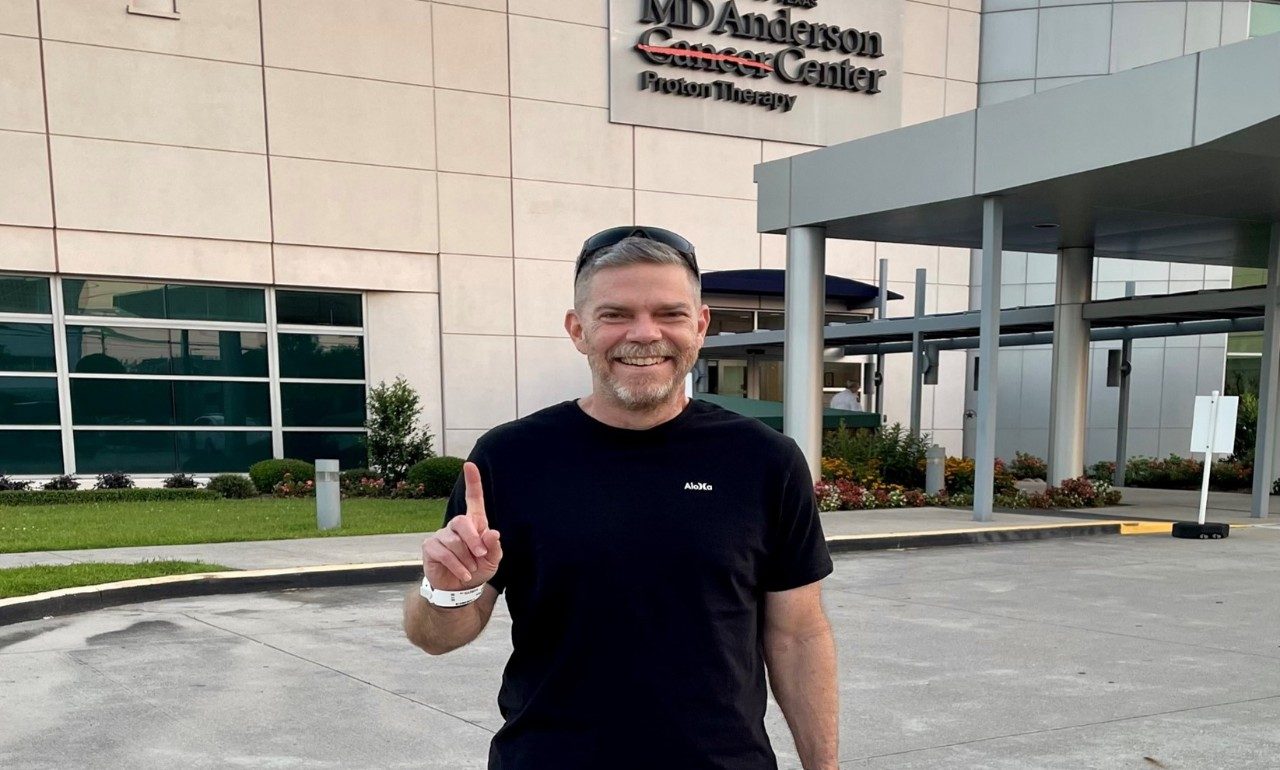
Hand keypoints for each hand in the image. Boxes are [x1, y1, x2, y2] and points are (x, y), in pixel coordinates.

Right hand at [421, 461, 502, 591]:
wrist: (460, 589)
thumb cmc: (478, 569)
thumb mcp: (493, 560)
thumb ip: (494, 547)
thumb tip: (493, 533)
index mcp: (474, 523)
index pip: (473, 499)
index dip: (473, 482)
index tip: (470, 464)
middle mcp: (456, 525)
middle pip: (462, 521)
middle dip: (474, 540)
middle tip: (481, 556)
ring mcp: (441, 535)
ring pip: (454, 541)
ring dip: (466, 559)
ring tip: (470, 569)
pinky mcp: (430, 547)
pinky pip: (444, 554)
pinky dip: (457, 566)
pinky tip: (463, 573)